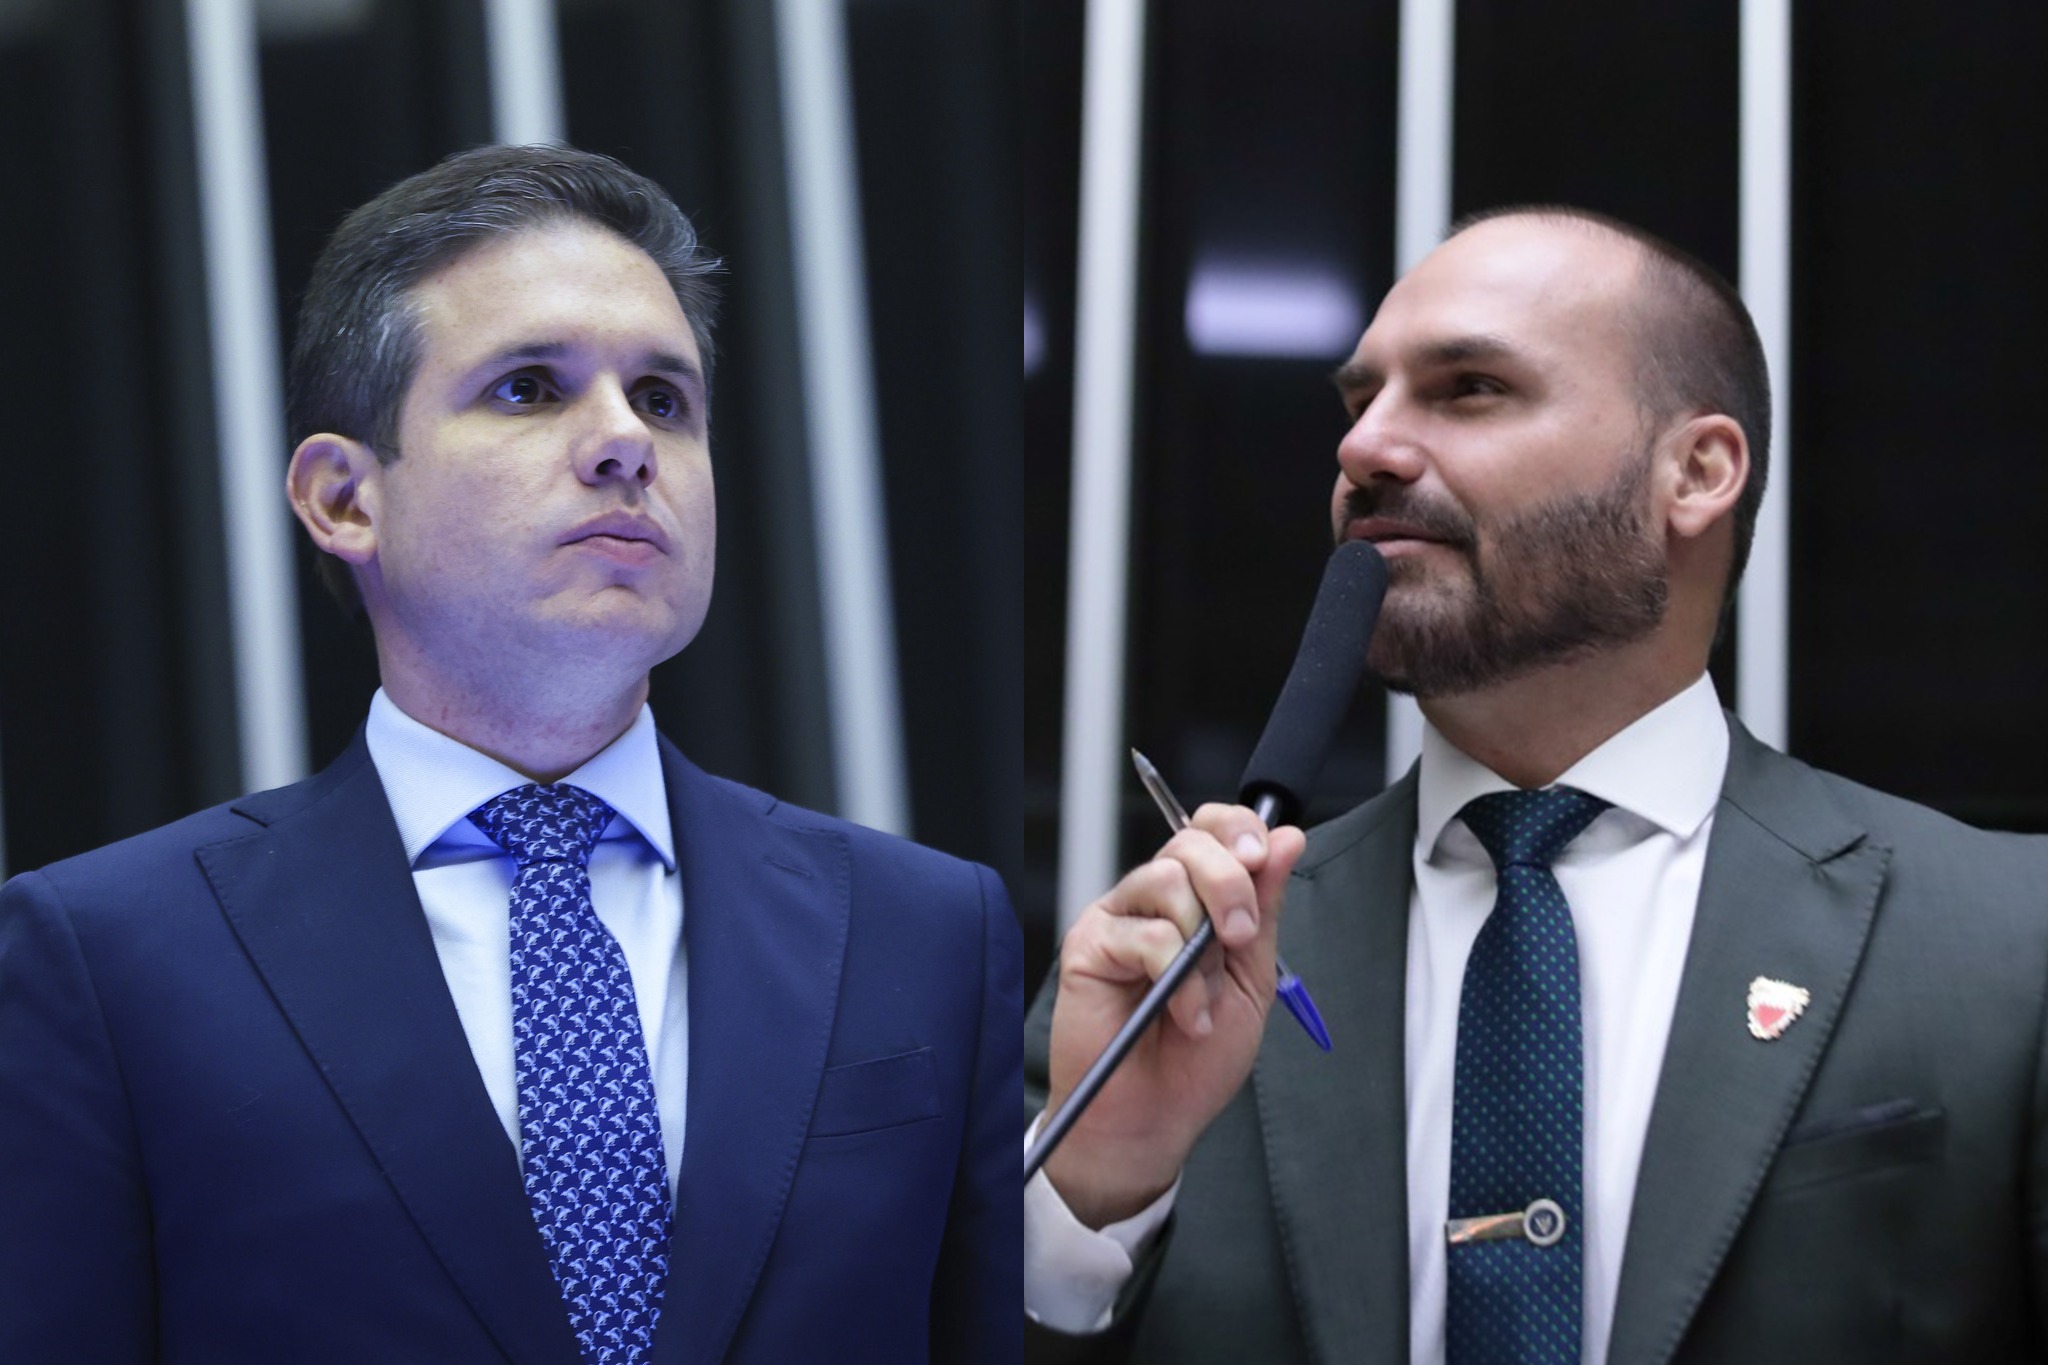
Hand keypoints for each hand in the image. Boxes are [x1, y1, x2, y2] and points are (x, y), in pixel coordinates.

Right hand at [1041, 802, 1306, 1227]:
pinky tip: (1182, 1014)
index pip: (1212, 829)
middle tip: (1239, 937)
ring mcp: (1119, 918)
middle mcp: (1154, 899)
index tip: (1263, 857)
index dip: (1240, 829)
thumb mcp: (1251, 978)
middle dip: (1230, 884)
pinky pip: (1143, 932)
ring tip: (1204, 1000)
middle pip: (1191, 842)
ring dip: (1202, 945)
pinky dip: (1175, 976)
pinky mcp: (1090, 945)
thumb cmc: (1196, 1058)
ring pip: (1168, 879)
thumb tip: (1286, 838)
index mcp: (1195, 898)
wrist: (1152, 1119)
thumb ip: (1264, 908)